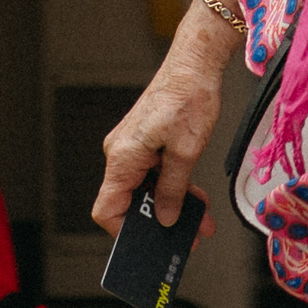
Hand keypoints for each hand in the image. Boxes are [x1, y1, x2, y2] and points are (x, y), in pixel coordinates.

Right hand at [92, 0, 236, 233]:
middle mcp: (121, 154)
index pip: (107, 209)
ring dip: (172, 206)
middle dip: (158, 222)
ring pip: (146, 189)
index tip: (149, 243)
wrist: (195, 64)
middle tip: (187, 238)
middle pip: (129, 202)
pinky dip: (174, 188)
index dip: (124, 231)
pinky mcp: (146, 142)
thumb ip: (172, 189)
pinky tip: (197, 199)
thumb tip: (163, 218)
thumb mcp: (186, 152)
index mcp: (122, 157)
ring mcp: (133, 148)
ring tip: (201, 222)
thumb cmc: (188, 98)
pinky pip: (154, 173)